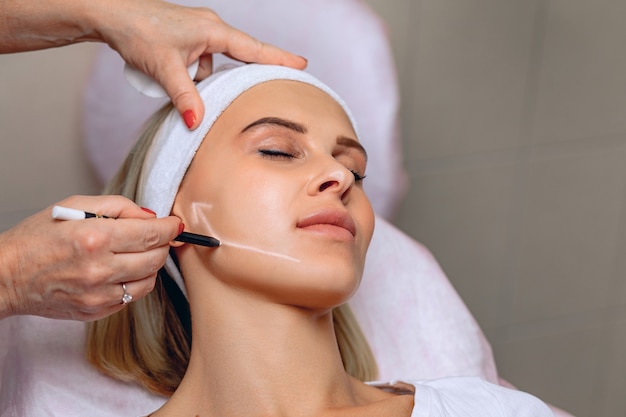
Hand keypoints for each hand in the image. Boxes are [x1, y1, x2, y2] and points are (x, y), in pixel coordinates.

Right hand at [0, 195, 180, 320]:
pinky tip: (118, 270)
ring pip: (149, 280)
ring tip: (134, 253)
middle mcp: (99, 269)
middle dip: (162, 243)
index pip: (152, 233)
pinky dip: (133, 281)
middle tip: (153, 236)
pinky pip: (132, 296)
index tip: (176, 224)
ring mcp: (98, 295)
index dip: (170, 227)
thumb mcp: (75, 206)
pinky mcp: (96, 312)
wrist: (6, 276)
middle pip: (156, 257)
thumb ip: (119, 207)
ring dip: (150, 264)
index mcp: (94, 238)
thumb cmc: (37, 238)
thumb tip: (151, 216)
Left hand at [94, 0, 307, 128]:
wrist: (108, 13)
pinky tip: (178, 82)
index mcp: (213, 30)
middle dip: (253, 71)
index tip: (303, 63)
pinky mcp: (185, 37)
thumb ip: (184, 96)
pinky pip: (200, 60)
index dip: (279, 58)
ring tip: (194, 88)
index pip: (253, 49)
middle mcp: (209, 27)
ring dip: (209, 78)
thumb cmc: (137, 30)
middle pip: (241, 54)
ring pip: (215, 62)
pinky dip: (194, 74)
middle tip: (278, 81)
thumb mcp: (164, 68)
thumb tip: (197, 124)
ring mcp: (197, 31)